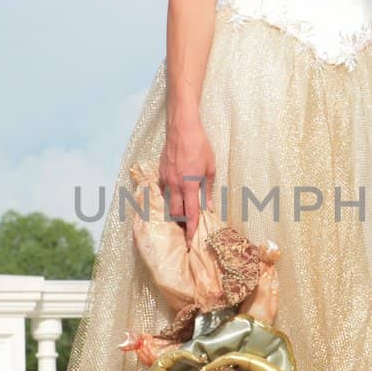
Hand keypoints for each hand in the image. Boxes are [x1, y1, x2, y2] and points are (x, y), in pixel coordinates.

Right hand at [159, 117, 215, 243]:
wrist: (182, 128)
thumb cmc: (200, 146)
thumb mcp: (210, 168)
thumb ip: (208, 190)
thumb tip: (209, 207)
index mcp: (189, 185)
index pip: (190, 214)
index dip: (191, 229)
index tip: (191, 241)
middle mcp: (175, 185)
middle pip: (175, 213)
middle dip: (181, 223)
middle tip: (188, 229)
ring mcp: (165, 179)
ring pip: (168, 203)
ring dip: (175, 211)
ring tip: (183, 215)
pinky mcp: (161, 172)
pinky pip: (164, 190)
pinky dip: (170, 197)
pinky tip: (176, 195)